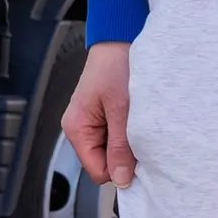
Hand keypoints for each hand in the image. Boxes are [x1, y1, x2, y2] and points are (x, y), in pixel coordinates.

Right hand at [62, 39, 134, 188]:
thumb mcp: (122, 110)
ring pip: (114, 150)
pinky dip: (131, 130)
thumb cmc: (117, 66)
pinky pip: (118, 136)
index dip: (120, 168)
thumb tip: (121, 179)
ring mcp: (93, 122)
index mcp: (77, 129)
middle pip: (106, 162)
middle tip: (140, 130)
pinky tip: (136, 113)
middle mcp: (81, 128)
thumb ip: (120, 147)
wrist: (121, 38)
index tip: (139, 154)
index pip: (98, 171)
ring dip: (130, 140)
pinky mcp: (105, 116)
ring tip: (137, 117)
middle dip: (126, 153)